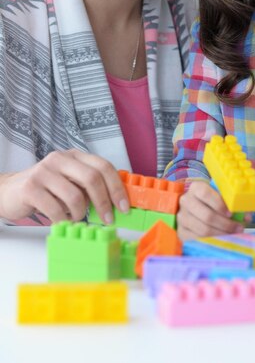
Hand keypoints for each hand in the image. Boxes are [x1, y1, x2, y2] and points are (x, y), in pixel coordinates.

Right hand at [0, 149, 128, 223]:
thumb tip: (117, 201)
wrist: (9, 191)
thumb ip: (89, 185)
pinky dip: (62, 219)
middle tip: (108, 219)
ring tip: (74, 217)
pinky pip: (55, 209)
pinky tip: (59, 219)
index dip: (116, 187)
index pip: (103, 166)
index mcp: (74, 156)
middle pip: (92, 178)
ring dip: (79, 213)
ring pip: (75, 196)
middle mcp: (60, 159)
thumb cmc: (46, 189)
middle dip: (104, 202)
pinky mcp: (31, 187)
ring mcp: (44, 171)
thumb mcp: (70, 181)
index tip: (124, 207)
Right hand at [176, 180, 244, 240]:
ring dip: (221, 234)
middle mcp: (186, 201)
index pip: (205, 193)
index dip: (219, 204)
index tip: (231, 213)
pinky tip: (221, 240)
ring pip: (203, 230)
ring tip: (232, 234)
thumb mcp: (221, 198)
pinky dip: (212, 241)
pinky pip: (198, 239)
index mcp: (196, 188)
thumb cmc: (212, 202)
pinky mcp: (181, 231)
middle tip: (238, 228)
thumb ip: (234, 204)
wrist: (194, 210)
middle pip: (206, 215)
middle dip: (225, 224)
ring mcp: (182, 217)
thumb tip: (246, 216)